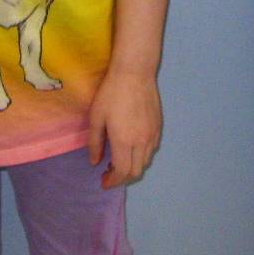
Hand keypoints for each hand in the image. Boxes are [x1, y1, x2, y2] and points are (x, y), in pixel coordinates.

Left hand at [87, 67, 162, 189]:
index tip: (103, 181)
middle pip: (136, 171)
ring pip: (146, 161)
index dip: (112, 181)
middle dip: (122, 178)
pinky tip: (132, 146)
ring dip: (133, 167)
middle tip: (109, 172)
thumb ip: (95, 142)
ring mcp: (152, 134)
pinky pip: (152, 149)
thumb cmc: (111, 93)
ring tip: (120, 159)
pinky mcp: (158, 126)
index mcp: (124, 141)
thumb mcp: (96, 117)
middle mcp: (141, 142)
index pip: (122, 172)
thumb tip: (95, 162)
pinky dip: (141, 155)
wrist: (135, 72)